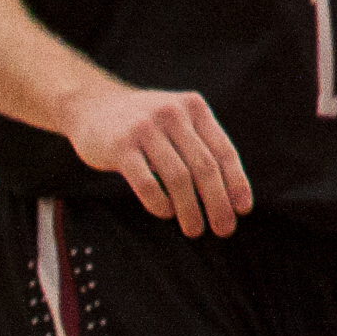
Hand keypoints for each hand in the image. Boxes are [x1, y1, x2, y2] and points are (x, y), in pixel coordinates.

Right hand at [58, 76, 249, 235]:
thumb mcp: (176, 122)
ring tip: (195, 230)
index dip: (236, 182)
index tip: (243, 209)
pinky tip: (166, 214)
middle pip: (205, 166)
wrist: (93, 106)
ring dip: (190, 209)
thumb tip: (224, 195)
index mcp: (195, 109)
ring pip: (178, 176)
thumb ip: (198, 148)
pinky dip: (159, 201)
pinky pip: (146, 181)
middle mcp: (174, 114)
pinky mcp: (120, 145)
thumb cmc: (144, 124)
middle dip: (218, 202)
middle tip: (224, 229)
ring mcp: (146, 128)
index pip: (224, 150)